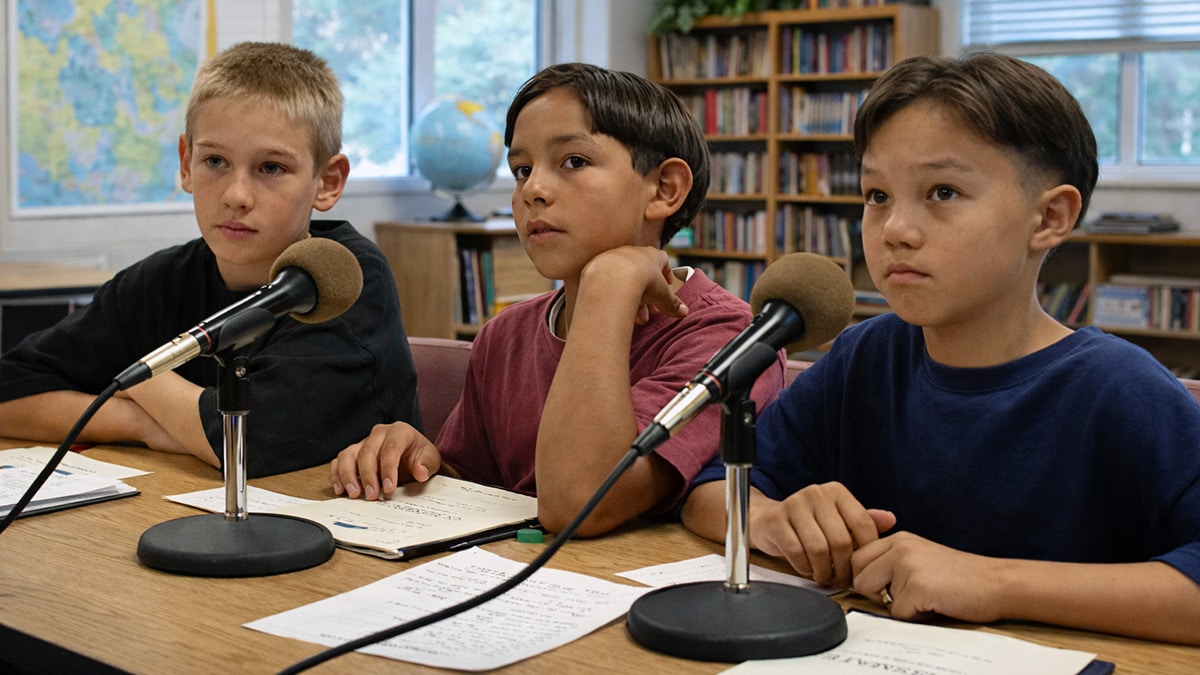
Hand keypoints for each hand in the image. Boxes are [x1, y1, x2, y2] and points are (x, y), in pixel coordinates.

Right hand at [330, 423, 442, 499]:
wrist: (414, 456)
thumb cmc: (421, 456)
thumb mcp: (431, 460)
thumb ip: (426, 465)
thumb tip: (420, 471)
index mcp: (399, 431)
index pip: (390, 448)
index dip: (388, 469)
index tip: (389, 489)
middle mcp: (378, 434)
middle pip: (367, 452)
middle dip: (368, 476)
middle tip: (371, 496)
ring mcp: (363, 443)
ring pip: (348, 455)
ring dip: (348, 475)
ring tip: (353, 494)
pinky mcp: (353, 454)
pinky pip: (339, 461)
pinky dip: (337, 475)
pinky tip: (341, 490)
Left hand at [579, 246, 687, 324]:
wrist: (612, 279)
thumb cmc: (642, 283)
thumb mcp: (662, 296)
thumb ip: (673, 303)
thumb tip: (684, 312)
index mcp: (651, 255)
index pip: (662, 259)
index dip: (666, 272)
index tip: (668, 284)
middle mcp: (632, 252)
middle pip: (642, 273)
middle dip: (647, 294)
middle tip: (650, 311)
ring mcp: (614, 257)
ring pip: (624, 278)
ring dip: (631, 297)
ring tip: (635, 318)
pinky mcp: (598, 266)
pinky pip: (608, 280)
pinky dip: (614, 293)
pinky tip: (616, 306)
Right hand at [748, 481, 894, 587]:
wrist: (767, 521)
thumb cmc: (807, 525)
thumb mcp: (837, 520)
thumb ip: (863, 521)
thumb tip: (890, 520)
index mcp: (836, 492)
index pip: (862, 523)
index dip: (865, 552)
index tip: (861, 568)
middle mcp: (816, 493)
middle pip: (841, 540)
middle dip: (843, 568)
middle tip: (842, 580)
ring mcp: (793, 505)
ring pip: (818, 548)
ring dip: (824, 570)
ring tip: (825, 577)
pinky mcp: (775, 521)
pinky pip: (796, 552)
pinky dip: (804, 567)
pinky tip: (807, 569)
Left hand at [851, 531, 1007, 623]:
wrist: (997, 583)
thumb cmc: (960, 577)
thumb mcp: (921, 557)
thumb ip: (892, 562)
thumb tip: (859, 579)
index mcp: (899, 539)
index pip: (857, 558)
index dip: (866, 578)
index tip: (884, 587)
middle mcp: (900, 547)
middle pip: (859, 577)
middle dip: (875, 593)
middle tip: (905, 596)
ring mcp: (908, 565)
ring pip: (876, 597)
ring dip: (897, 605)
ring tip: (925, 598)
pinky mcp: (918, 586)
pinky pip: (898, 614)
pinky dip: (914, 617)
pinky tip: (935, 605)